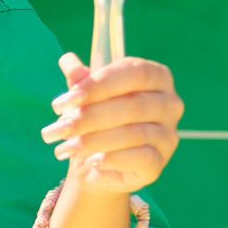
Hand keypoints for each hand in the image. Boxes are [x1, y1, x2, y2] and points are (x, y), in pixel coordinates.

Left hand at [44, 50, 181, 193]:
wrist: (100, 165)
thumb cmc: (98, 122)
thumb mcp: (87, 99)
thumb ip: (81, 81)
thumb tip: (68, 61)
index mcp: (157, 77)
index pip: (135, 73)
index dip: (100, 84)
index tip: (67, 99)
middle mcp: (170, 104)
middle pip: (133, 105)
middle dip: (90, 117)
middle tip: (58, 128)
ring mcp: (168, 134)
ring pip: (134, 133)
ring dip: (94, 141)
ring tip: (66, 147)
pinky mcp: (160, 162)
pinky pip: (140, 158)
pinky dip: (112, 159)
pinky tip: (91, 161)